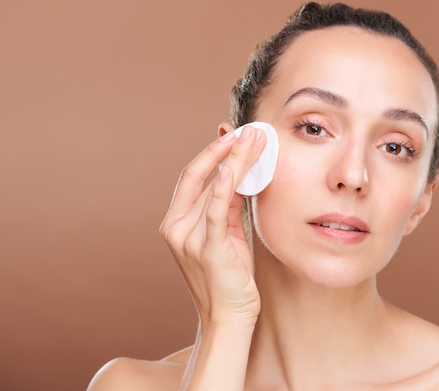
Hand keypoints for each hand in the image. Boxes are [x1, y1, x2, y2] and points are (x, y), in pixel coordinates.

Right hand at [159, 125, 266, 325]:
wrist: (229, 316)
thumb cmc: (230, 276)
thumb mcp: (225, 234)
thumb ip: (227, 206)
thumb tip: (238, 173)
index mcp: (176, 221)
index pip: (192, 177)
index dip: (212, 152)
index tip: (233, 134)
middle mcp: (176, 227)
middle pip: (201, 176)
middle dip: (226, 149)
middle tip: (248, 130)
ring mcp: (188, 238)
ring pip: (212, 188)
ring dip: (235, 161)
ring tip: (255, 140)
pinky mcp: (208, 249)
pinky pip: (216, 211)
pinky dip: (224, 187)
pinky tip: (233, 168)